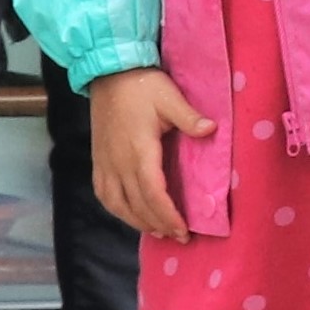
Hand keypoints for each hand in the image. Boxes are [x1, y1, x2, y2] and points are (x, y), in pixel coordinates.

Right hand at [88, 66, 215, 240]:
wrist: (107, 72)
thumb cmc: (142, 85)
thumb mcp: (170, 97)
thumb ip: (189, 117)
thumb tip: (211, 130)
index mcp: (139, 150)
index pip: (153, 193)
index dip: (168, 215)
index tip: (183, 230)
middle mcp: (119, 162)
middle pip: (137, 205)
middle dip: (158, 224)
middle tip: (178, 237)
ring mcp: (105, 163)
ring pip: (118, 204)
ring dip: (137, 221)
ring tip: (157, 231)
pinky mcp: (97, 160)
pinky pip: (103, 194)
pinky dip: (117, 209)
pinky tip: (129, 214)